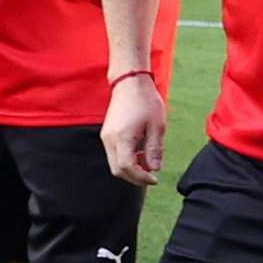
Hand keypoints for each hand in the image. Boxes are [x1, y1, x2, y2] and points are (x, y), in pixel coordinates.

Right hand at [101, 69, 164, 185]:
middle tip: (151, 176)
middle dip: (134, 177)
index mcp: (123, 137)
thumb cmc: (145, 101)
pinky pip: (113, 155)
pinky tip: (138, 152)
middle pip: (118, 170)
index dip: (141, 177)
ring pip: (114, 164)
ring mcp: (106, 137)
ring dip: (130, 169)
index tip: (155, 179)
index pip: (128, 167)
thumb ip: (154, 149)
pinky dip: (125, 160)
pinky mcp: (106, 134)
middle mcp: (110, 139)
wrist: (129, 83)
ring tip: (146, 162)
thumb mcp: (157, 126)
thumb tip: (155, 169)